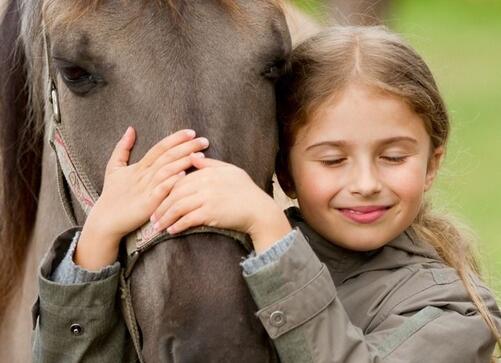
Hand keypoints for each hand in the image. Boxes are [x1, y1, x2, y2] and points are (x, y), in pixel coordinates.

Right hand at [75, 127, 208, 269]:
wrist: (105, 220)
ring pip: (166, 170)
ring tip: (201, 156)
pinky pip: (161, 190)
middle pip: (167, 156)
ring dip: (184, 161)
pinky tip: (184, 174)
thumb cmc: (111, 194)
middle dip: (187, 147)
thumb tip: (130, 129)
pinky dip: (171, 181)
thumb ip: (122, 148)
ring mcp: (145, 189)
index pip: (160, 147)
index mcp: (139, 166)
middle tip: (204, 140)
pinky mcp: (147, 203)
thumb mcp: (114, 167)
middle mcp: (143, 175)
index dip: (175, 138)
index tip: (192, 132)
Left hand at [150, 155, 291, 252]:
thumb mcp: (230, 171)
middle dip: (160, 206)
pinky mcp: (211, 213)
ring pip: (178, 206)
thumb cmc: (246, 191)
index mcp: (208, 171)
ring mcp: (208, 198)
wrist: (259, 210)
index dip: (166, 190)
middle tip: (152, 217)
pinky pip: (188, 219)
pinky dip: (178, 225)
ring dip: (166, 218)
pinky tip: (172, 231)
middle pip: (175, 193)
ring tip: (158, 227)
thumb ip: (210, 164)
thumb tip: (192, 156)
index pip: (179, 179)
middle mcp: (206, 182)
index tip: (157, 199)